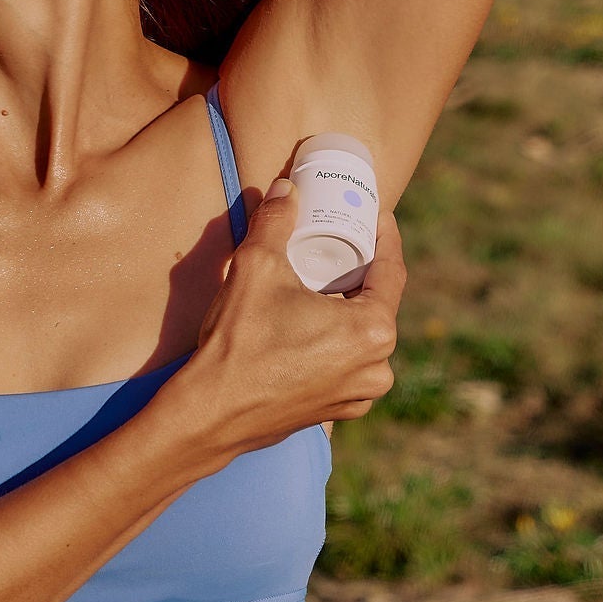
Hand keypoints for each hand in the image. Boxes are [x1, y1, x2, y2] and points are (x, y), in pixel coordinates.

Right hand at [167, 180, 404, 463]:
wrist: (211, 412)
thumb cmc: (239, 341)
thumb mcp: (255, 267)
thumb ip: (275, 222)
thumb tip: (287, 189)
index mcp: (372, 329)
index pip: (391, 270)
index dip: (385, 237)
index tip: (376, 214)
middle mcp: (378, 366)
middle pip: (374, 305)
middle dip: (355, 275)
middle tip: (334, 248)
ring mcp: (359, 394)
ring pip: (358, 338)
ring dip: (341, 312)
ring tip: (315, 289)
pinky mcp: (337, 411)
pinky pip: (343, 366)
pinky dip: (329, 344)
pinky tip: (302, 331)